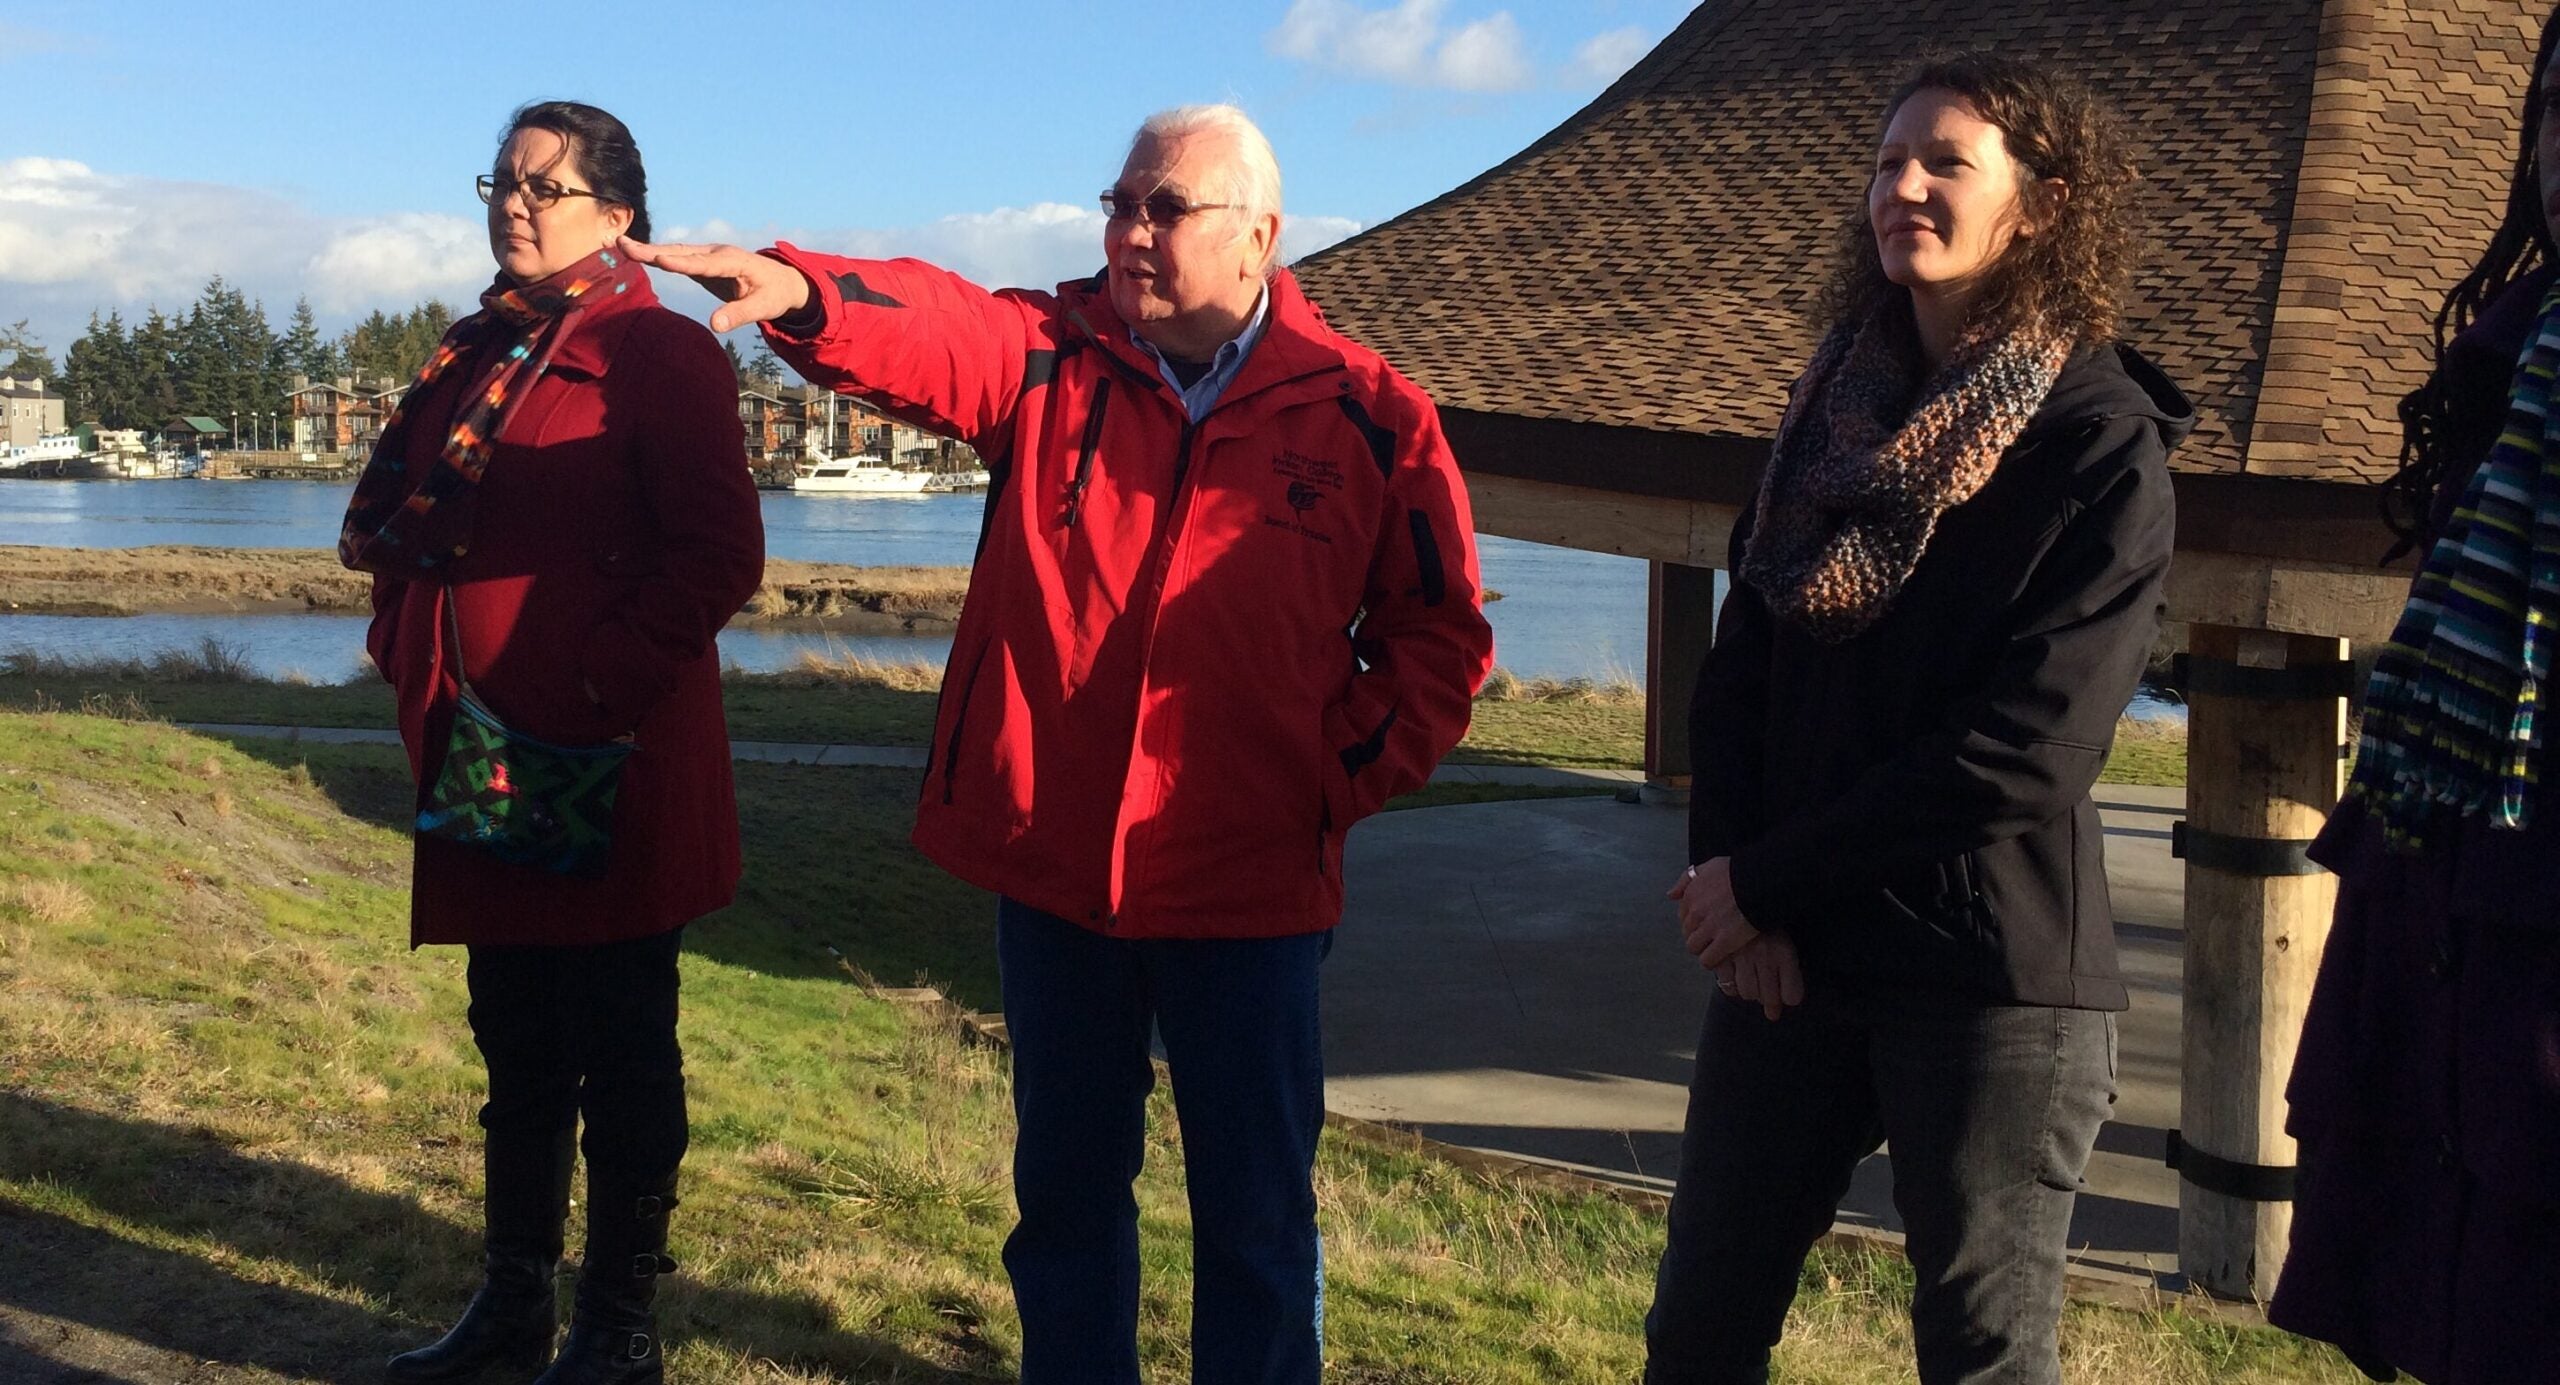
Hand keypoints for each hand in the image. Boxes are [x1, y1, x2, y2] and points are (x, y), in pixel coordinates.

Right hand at [617, 237, 810, 332]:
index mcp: (734, 262)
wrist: (782, 280)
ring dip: (648, 250)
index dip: (682, 263)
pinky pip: (676, 258)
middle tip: (624, 245)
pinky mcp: (701, 262)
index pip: (705, 264)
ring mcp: (708, 255)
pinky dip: (655, 255)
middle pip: (682, 252)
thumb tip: (715, 326)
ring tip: (620, 245)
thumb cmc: (775, 294)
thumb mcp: (763, 307)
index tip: (659, 260)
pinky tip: (634, 253)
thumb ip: (739, 315)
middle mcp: (717, 253)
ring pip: (675, 252)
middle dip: (652, 250)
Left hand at [1669, 857, 1757, 970]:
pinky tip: (1723, 956)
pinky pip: (1708, 960)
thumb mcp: (1710, 866)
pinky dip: (1713, 961)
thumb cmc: (1739, 871)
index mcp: (1691, 895)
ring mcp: (1709, 928)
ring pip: (1694, 947)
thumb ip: (1687, 879)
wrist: (1761, 881)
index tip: (1707, 922)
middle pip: (1687, 932)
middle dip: (1699, 934)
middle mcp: (1695, 912)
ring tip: (1719, 946)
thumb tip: (1671, 895)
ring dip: (1704, 948)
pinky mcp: (1724, 941)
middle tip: (1715, 934)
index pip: (1683, 916)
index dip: (1695, 921)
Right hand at [1714, 931, 1805, 1020]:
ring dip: (1750, 992)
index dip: (1788, 999)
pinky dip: (1730, 986)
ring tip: (1750, 982)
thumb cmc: (1766, 924)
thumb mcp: (1786, 942)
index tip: (1784, 997)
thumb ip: (1789, 973)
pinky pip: (1727, 984)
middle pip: (1768, 998)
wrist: (1742, 898)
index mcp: (1785, 954)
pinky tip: (1734, 976)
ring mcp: (1743, 956)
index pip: (1791, 996)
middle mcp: (1766, 957)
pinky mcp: (1722, 955)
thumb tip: (1782, 1004)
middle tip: (1765, 991)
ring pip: (1747, 993)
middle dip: (1768, 999)